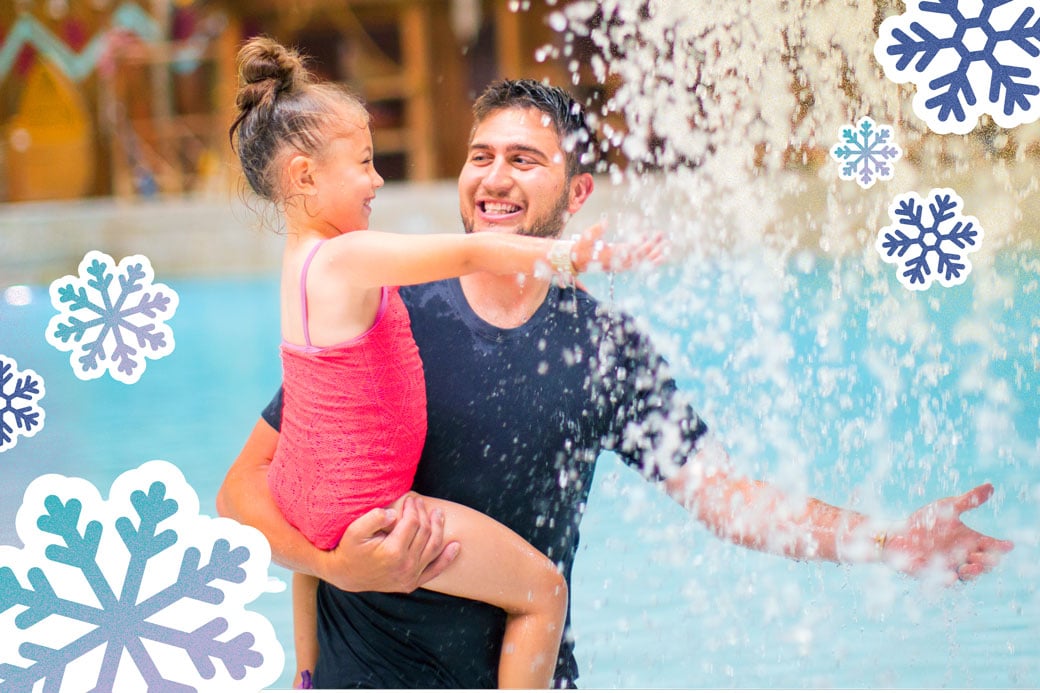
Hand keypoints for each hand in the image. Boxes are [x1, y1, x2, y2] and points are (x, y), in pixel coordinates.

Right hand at [318, 494, 459, 592]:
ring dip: (439, 529)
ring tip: (439, 515)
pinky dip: (447, 558)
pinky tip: (456, 546)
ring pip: (433, 548)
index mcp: (393, 551)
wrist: (345, 575)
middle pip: (425, 533)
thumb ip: (374, 518)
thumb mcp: (354, 530)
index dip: (413, 508)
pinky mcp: (411, 583)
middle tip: (420, 502)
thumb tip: (394, 513)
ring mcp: (410, 576)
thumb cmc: (349, 549)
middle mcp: (405, 566)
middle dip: (424, 514)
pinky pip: (434, 570)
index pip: (413, 523)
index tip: (410, 498)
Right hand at [570, 222, 666, 272]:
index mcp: (612, 257)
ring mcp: (621, 264)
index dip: (643, 247)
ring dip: (655, 254)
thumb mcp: (586, 237)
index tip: (652, 238)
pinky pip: (638, 262)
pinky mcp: (622, 263)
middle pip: (640, 258)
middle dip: (654, 249)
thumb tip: (605, 221)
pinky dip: (648, 257)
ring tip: (667, 245)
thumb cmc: (582, 248)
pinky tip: (653, 244)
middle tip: (665, 239)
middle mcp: (619, 263)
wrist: (577, 261)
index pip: (631, 253)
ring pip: (642, 262)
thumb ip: (596, 230)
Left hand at [883, 483, 1012, 583]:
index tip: (1008, 544)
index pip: (991, 546)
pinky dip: (946, 579)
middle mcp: (963, 557)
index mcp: (970, 541)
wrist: (898, 534)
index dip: (1001, 547)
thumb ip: (968, 500)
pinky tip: (951, 576)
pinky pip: (939, 579)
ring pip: (966, 576)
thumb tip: (991, 486)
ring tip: (972, 566)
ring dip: (972, 573)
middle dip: (987, 562)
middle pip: (983, 564)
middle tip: (985, 556)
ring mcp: (948, 567)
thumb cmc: (927, 522)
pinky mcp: (931, 574)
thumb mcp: (948, 507)